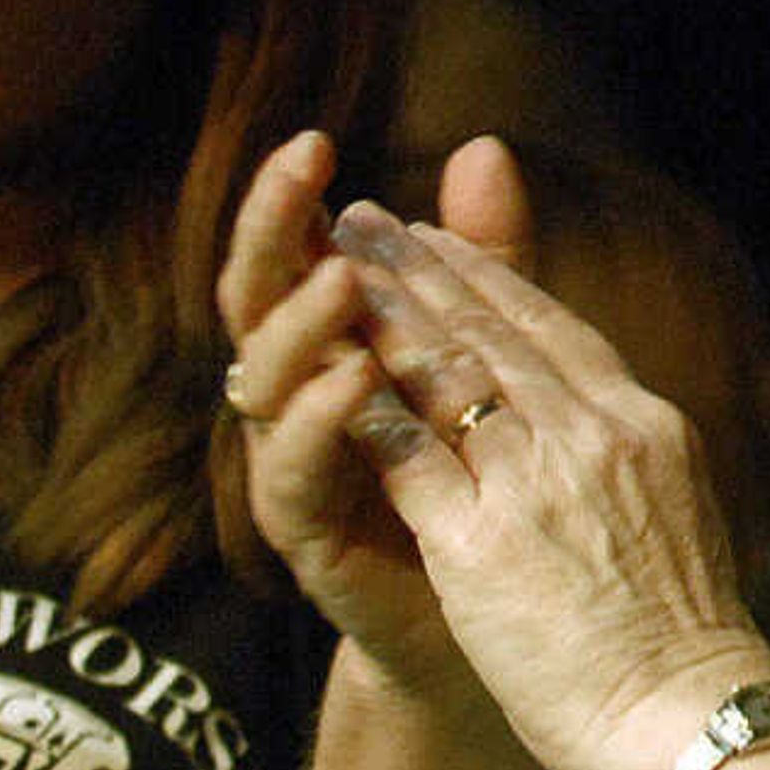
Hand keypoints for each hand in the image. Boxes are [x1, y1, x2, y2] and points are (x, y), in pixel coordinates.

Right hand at [216, 132, 533, 708]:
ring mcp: (293, 462)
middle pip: (257, 298)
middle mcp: (295, 394)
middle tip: (300, 175)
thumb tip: (484, 145)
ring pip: (264, 379)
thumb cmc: (493, 485)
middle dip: (271, 231)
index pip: (295, 254)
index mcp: (330, 342)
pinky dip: (321, 422)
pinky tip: (353, 381)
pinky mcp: (305, 532)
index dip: (294, 200)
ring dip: (303, 321)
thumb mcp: (494, 357)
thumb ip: (486, 262)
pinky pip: (296, 470)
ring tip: (345, 275)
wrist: (512, 628)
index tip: (314, 141)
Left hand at [324, 200, 766, 769]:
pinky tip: (326, 372)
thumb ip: (630, 454)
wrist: (692, 715)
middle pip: (491, 329)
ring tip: (333, 266)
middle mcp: (592, 433)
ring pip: (445, 371)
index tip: (438, 238)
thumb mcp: (675, 509)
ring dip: (382, 311)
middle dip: (420, 268)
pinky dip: (364, 406)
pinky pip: (407, 455)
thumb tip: (621, 423)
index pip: (552, 327)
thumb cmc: (684, 637)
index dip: (486, 277)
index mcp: (641, 424)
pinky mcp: (480, 539)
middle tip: (366, 220)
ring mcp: (536, 481)